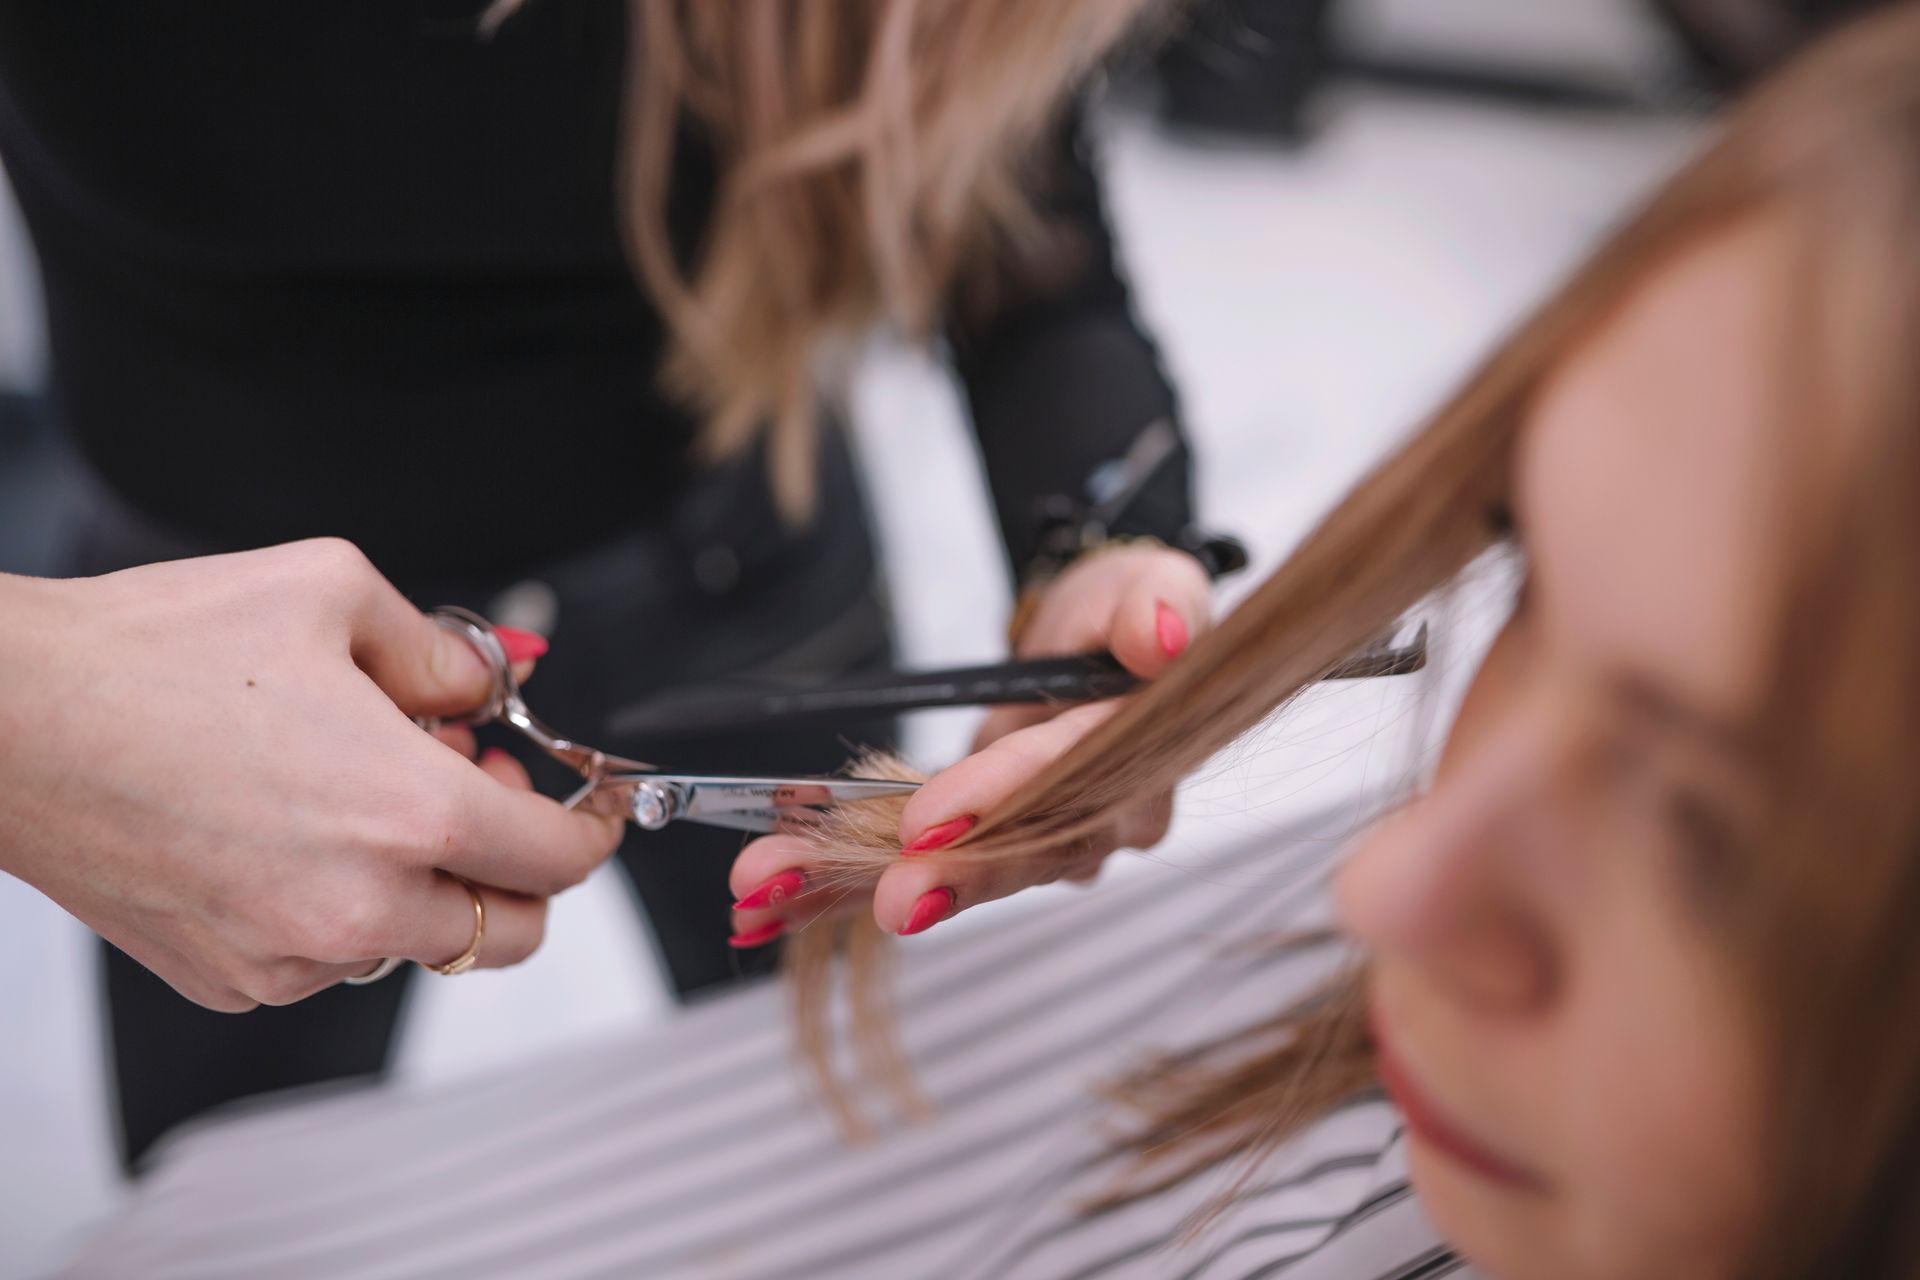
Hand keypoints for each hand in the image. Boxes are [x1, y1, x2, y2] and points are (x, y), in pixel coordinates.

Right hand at [0, 539, 623, 1010]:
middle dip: (520, 869)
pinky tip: (298, 830)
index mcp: (407, 813)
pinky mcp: (231, 978)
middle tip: (482, 792)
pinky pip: (330, 958)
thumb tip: (486, 685)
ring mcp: (290, 955)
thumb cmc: (148, 654)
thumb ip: (441, 652)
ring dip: (423, 881)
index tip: (596, 810)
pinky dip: (344, 907)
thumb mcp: (332, 593)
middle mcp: (358, 905)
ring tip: (364, 791)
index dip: (594, 829)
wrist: (5, 720)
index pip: (557, 858)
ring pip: (416, 943)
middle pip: (508, 930)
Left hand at [727, 544, 1208, 944]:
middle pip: (1011, 854)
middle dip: (936, 878)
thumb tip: (1158, 637)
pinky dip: (825, 891)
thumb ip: (1154, 605)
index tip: (925, 820)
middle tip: (875, 899)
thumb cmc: (1118, 615)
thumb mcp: (1142, 586)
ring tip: (764, 889)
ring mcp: (1030, 844)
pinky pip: (897, 871)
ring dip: (848, 883)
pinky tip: (759, 908)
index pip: (1067, 783)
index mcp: (1136, 759)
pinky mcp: (972, 845)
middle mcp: (1091, 821)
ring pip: (943, 871)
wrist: (1090, 646)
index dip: (998, 800)